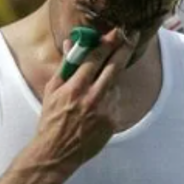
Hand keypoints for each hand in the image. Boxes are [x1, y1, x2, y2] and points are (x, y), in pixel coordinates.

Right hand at [30, 29, 134, 178]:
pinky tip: (99, 103)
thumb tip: (71, 43)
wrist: (57, 152)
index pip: (95, 58)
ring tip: (100, 82)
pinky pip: (116, 102)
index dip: (107, 42)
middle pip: (114, 67)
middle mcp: (93, 97)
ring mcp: (105, 111)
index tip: (116, 32)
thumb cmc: (51, 119)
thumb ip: (65, 65)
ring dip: (113, 77)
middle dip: (124, 49)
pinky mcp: (113, 122)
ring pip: (116, 84)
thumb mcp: (53, 90)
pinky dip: (110, 97)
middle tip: (132, 36)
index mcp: (75, 87)